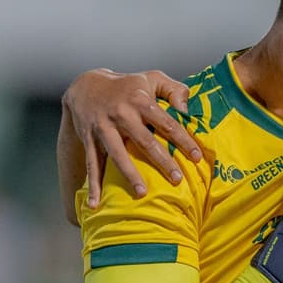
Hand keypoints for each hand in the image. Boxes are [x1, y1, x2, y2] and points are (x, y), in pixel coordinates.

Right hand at [62, 68, 199, 204]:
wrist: (86, 85)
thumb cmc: (128, 85)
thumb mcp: (152, 78)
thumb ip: (175, 90)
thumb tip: (187, 109)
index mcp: (139, 100)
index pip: (166, 122)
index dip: (183, 140)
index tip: (197, 157)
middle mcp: (121, 114)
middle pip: (144, 141)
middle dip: (162, 161)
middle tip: (177, 179)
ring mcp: (103, 128)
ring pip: (117, 154)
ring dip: (129, 174)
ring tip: (142, 193)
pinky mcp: (89, 139)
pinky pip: (92, 164)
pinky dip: (93, 185)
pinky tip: (96, 203)